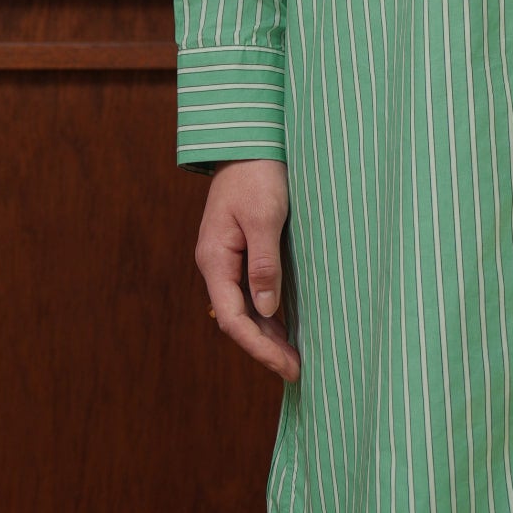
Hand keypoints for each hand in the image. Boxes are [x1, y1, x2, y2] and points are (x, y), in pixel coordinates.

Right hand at [195, 159, 299, 379]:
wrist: (250, 141)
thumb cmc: (259, 174)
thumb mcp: (265, 217)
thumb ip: (264, 264)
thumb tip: (267, 312)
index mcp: (215, 259)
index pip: (232, 318)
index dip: (259, 347)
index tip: (287, 366)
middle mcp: (216, 264)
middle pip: (237, 319)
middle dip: (265, 348)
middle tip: (297, 370)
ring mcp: (227, 258)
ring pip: (244, 308)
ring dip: (267, 334)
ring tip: (294, 357)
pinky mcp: (242, 250)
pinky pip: (252, 291)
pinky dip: (269, 312)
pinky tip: (288, 325)